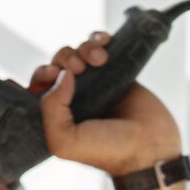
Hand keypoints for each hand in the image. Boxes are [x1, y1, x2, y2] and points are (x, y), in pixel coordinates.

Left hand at [32, 31, 183, 176]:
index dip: (43, 73)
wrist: (151, 148)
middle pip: (58, 63)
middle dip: (66, 58)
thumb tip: (63, 74)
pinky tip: (105, 42)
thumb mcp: (65, 141)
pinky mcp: (117, 72)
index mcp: (58, 113)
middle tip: (80, 69)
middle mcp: (74, 97)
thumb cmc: (108, 151)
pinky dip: (98, 38)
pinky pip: (101, 46)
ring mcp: (96, 83)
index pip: (39, 84)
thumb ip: (51, 110)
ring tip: (100, 59)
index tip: (54, 73)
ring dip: (85, 48)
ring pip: (79, 52)